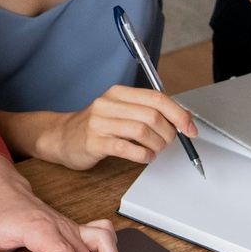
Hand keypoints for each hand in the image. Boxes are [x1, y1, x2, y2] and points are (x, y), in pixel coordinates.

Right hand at [33, 86, 197, 169]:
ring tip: (156, 151)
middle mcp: (108, 104)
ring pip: (141, 131)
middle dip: (169, 133)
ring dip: (157, 146)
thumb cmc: (95, 126)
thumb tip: (182, 119)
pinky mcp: (93, 142)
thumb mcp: (120, 111)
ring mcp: (99, 122)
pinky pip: (126, 148)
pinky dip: (142, 155)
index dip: (179, 114)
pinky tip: (145, 158)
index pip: (157, 98)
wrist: (60, 137)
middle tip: (169, 143)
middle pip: (152, 116)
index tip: (190, 128)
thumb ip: (147, 112)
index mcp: (118, 93)